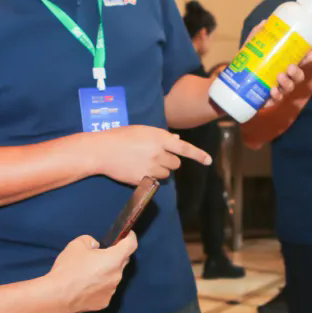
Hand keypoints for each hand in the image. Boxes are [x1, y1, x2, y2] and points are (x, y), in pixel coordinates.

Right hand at [48, 233, 137, 312]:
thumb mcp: (77, 244)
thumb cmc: (69, 268)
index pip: (131, 245)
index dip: (130, 237)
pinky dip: (100, 286)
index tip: (127, 234)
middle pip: (122, 261)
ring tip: (88, 273)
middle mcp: (117, 275)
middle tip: (100, 254)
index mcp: (114, 259)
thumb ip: (91, 241)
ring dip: (106, 272)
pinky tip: (86, 286)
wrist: (58, 296)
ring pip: (113, 276)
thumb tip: (96, 248)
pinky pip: (106, 290)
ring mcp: (112, 291)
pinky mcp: (104, 302)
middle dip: (115, 256)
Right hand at [93, 125, 210, 184]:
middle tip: (157, 157)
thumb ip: (161, 136)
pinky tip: (138, 170)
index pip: (184, 148)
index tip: (209, 161)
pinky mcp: (143, 179)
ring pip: (167, 174)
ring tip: (145, 163)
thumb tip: (176, 140)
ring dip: (161, 170)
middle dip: (170, 161)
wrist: (103, 150)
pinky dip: (151, 178)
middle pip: (176, 164)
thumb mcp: (142, 131)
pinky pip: (155, 181)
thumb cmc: (121, 136)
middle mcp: (158, 153)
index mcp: (159, 138)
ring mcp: (151, 167)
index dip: (198, 155)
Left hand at [242, 20, 311, 105]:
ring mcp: (278, 89)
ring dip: (287, 83)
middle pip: (298, 77)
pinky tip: (273, 91)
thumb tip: (264, 22)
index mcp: (284, 65)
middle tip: (290, 67)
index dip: (308, 58)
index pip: (300, 61)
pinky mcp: (269, 100)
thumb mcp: (251, 48)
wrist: (233, 83)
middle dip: (298, 72)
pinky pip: (276, 100)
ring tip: (279, 76)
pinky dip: (276, 96)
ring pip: (289, 88)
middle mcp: (284, 78)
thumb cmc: (247, 64)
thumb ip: (257, 36)